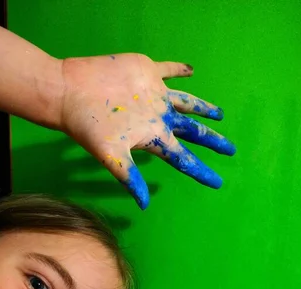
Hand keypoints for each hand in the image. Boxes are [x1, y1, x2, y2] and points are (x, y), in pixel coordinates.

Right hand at [59, 53, 235, 208]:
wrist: (70, 91)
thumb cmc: (89, 126)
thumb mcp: (111, 157)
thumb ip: (130, 178)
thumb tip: (144, 206)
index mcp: (153, 139)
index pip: (184, 158)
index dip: (201, 171)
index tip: (218, 183)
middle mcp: (158, 120)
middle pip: (193, 132)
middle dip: (212, 140)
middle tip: (230, 149)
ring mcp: (155, 96)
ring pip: (187, 104)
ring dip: (203, 108)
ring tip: (220, 115)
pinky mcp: (146, 73)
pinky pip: (169, 71)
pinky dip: (180, 71)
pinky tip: (191, 71)